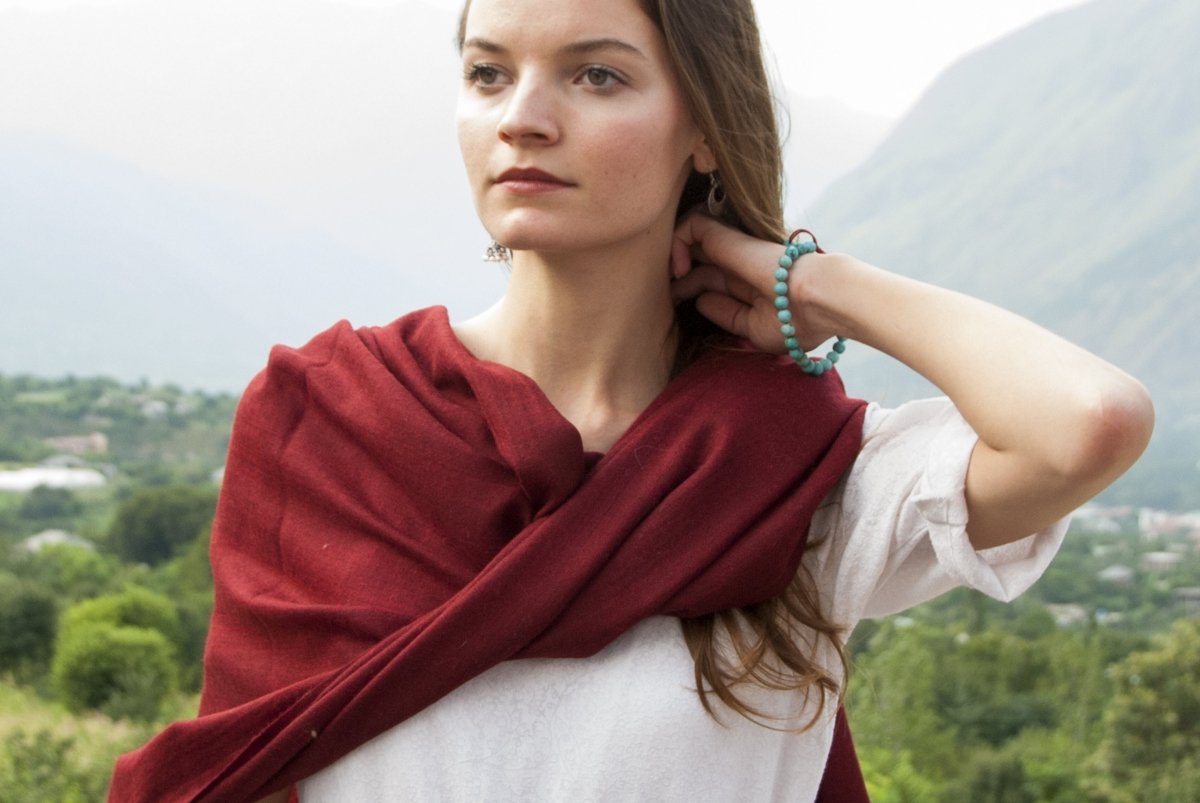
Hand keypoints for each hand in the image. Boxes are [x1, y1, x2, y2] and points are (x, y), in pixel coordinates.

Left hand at [669, 212, 843, 353]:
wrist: (817, 301)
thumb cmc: (794, 322)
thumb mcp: (754, 328)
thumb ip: (727, 315)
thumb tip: (700, 300)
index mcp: (749, 283)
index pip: (710, 279)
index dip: (689, 290)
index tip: (676, 308)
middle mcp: (740, 262)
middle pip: (697, 258)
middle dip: (676, 276)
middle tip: (664, 295)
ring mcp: (733, 248)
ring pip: (691, 239)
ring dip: (672, 259)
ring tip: (671, 282)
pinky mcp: (726, 236)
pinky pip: (690, 225)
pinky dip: (677, 243)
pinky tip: (680, 271)